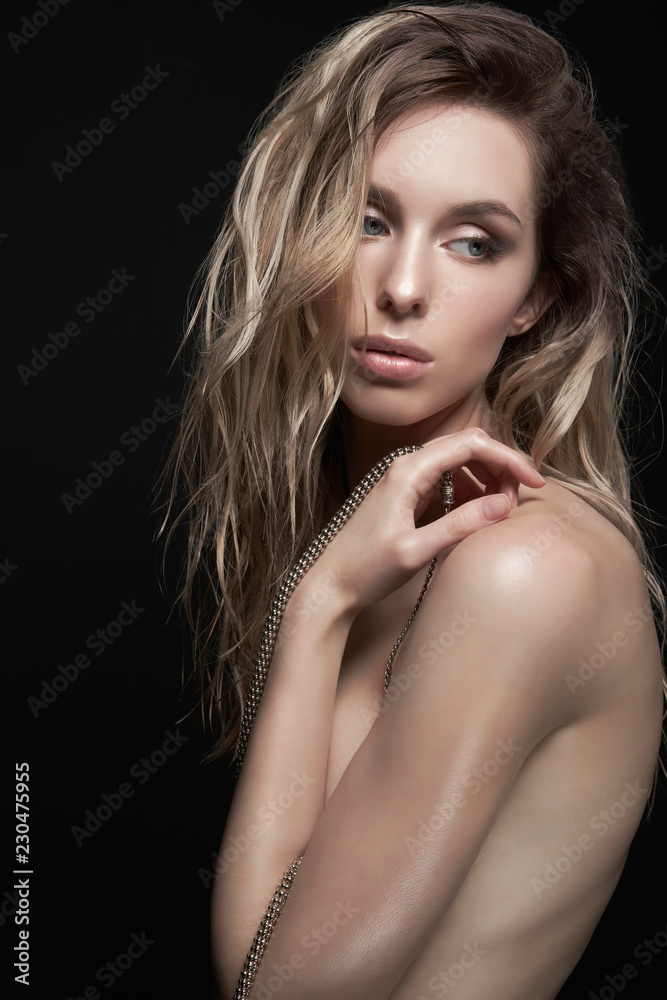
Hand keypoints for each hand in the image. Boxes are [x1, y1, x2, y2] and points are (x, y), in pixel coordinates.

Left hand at [302, 428, 544, 614]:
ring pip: (457, 462)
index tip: (535, 483)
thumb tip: (504, 504)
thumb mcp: (416, 551)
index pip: (471, 445)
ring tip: (501, 509)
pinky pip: (445, 480)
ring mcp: (404, 480)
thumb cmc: (365, 570)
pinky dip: (468, 490)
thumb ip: (460, 525)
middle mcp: (405, 466)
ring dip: (485, 478)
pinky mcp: (405, 495)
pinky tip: (476, 512)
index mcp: (407, 471)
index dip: (508, 459)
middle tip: (518, 499)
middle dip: (500, 466)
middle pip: (467, 446)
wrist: (330, 586)